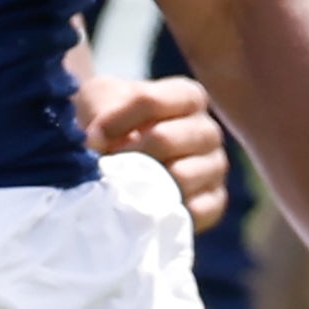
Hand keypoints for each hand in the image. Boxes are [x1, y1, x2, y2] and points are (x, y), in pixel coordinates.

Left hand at [76, 72, 229, 232]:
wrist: (120, 160)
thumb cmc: (111, 124)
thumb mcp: (100, 101)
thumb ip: (100, 111)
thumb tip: (97, 145)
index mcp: (187, 97)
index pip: (151, 101)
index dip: (115, 120)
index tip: (93, 136)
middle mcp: (207, 129)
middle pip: (164, 138)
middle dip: (127, 155)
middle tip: (107, 167)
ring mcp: (215, 166)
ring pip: (181, 175)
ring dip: (144, 185)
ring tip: (125, 186)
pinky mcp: (215, 200)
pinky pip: (198, 209)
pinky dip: (167, 211)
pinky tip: (146, 208)